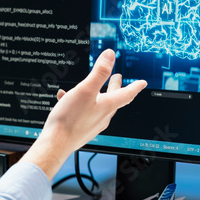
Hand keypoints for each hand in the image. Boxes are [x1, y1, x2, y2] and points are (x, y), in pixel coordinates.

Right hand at [26, 49, 146, 177]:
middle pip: (113, 99)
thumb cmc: (70, 119)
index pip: (127, 94)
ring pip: (98, 105)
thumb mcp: (85, 90)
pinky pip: (83, 112)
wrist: (56, 143)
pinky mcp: (82, 129)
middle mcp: (103, 116)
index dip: (135, 86)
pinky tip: (65, 98)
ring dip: (97, 94)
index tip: (142, 83)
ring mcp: (93, 124)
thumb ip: (99, 72)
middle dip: (115, 87)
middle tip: (117, 79)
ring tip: (91, 86)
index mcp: (107, 106)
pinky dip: (78, 102)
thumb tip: (110, 56)